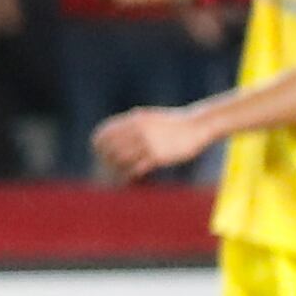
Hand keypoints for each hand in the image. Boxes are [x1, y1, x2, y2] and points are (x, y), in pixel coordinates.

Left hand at [94, 105, 208, 180]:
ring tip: (118, 172)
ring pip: (120, 160)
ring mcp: (147, 143)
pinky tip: (129, 177)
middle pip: (110, 149)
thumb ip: (131, 123)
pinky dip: (129, 175)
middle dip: (106, 159)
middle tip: (107, 166)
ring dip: (117, 168)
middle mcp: (137, 130)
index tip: (98, 152)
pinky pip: (135, 169)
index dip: (98, 144)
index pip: (105, 134)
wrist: (196, 126)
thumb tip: (112, 133)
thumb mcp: (148, 117)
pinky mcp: (157, 156)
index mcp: (133, 120)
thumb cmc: (172, 123)